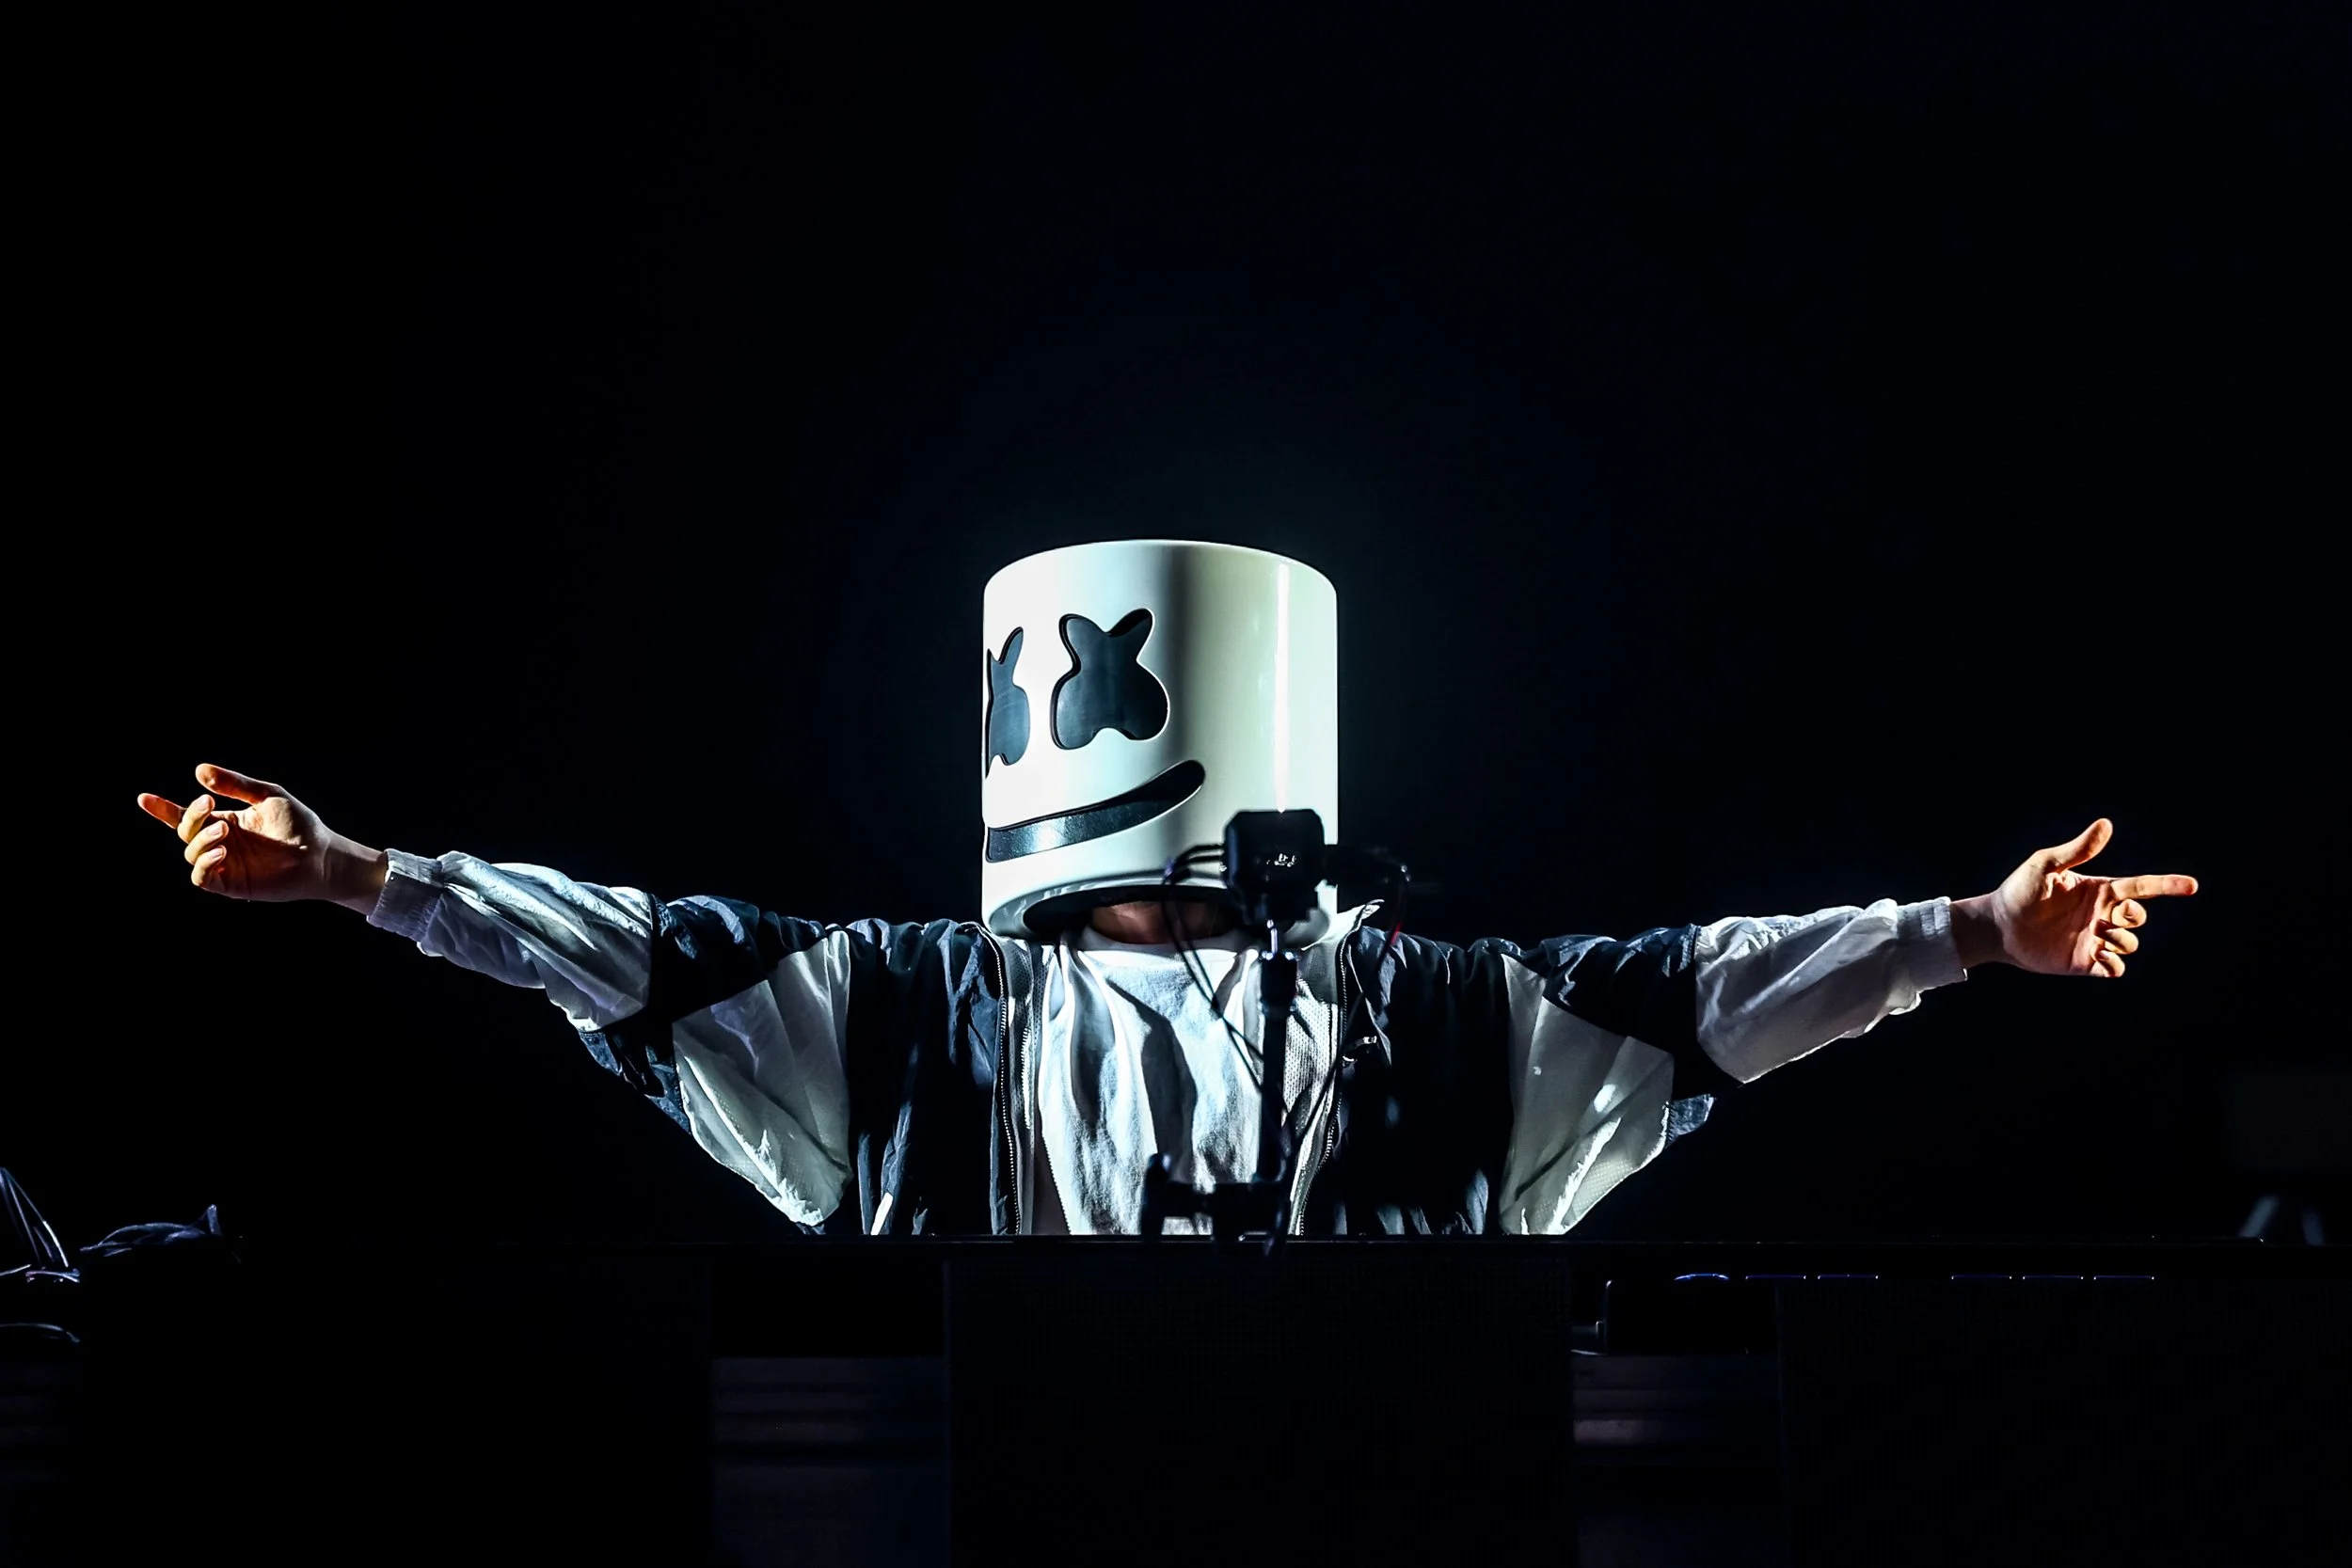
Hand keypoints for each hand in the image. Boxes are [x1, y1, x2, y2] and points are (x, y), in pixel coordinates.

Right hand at [136, 764, 387, 913]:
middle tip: (209, 806)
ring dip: (201, 840)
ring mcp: (225, 864)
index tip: (143, 798)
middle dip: (191, 817)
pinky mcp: (232, 884)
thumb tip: (199, 771)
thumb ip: (234, 784)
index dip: (162, 809)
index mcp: (225, 821)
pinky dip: (205, 863)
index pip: (186, 816)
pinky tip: (221, 851)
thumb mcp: (267, 796)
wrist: (320, 854)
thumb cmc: (299, 824)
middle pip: (185, 831)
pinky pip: (203, 877)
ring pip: (191, 853)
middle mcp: (221, 843)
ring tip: (224, 833)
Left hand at [1950, 819, 2196, 976]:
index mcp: (2098, 890)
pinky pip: (2115, 970)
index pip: (2141, 887)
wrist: (1997, 925)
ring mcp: (2094, 939)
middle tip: (2112, 915)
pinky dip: (2116, 965)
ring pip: (2131, 943)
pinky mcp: (2084, 963)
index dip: (2167, 885)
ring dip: (2123, 939)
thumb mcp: (2046, 865)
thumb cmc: (2019, 891)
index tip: (2191, 885)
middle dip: (2135, 916)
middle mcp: (2101, 914)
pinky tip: (2099, 956)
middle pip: (2139, 917)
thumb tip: (2106, 825)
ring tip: (2099, 933)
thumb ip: (2078, 850)